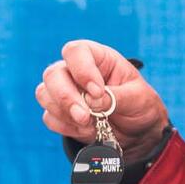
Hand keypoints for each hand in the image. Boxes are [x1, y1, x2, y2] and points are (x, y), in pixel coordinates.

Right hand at [35, 39, 169, 163]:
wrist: (137, 131)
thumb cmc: (139, 105)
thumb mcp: (138, 98)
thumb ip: (117, 97)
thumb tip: (91, 101)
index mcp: (98, 58)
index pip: (76, 51)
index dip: (82, 70)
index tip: (97, 91)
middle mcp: (76, 71)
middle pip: (53, 74)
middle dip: (66, 97)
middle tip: (85, 116)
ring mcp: (65, 91)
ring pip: (45, 95)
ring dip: (65, 113)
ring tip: (90, 123)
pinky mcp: (60, 112)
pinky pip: (50, 118)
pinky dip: (67, 127)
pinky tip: (86, 129)